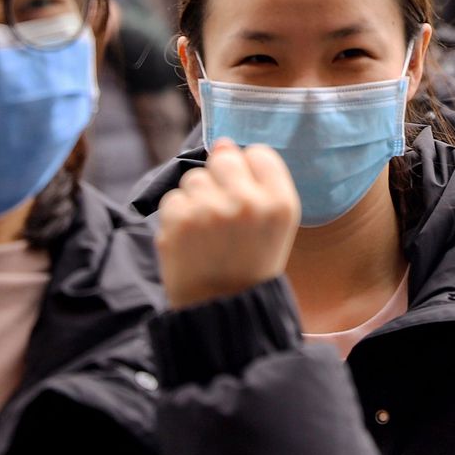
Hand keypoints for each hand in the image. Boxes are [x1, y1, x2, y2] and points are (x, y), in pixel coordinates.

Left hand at [155, 138, 300, 308]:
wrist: (223, 310)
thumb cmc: (250, 264)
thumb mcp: (274, 225)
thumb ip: (258, 182)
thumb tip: (222, 143)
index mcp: (281, 203)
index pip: (259, 153)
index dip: (249, 172)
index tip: (246, 195)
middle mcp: (249, 203)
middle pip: (224, 158)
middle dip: (220, 179)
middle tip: (223, 215)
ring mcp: (212, 210)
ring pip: (194, 178)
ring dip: (196, 199)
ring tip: (207, 232)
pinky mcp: (179, 220)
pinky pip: (173, 198)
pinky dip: (177, 217)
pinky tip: (190, 241)